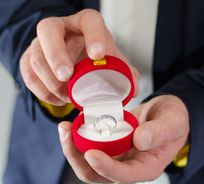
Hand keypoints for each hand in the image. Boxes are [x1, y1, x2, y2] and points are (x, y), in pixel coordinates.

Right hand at [19, 9, 138, 105]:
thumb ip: (126, 75)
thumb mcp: (114, 65)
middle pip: (48, 30)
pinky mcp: (30, 59)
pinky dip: (42, 91)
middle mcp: (61, 28)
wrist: (76, 65)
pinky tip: (57, 99)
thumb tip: (132, 90)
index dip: (93, 36)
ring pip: (36, 56)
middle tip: (67, 77)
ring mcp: (41, 43)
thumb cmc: (96, 62)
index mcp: (86, 25)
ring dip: (51, 81)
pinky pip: (28, 74)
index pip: (89, 22)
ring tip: (67, 96)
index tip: (98, 55)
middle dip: (56, 55)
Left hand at [58, 95, 188, 183]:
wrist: (167, 116)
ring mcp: (117, 160)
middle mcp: (128, 169)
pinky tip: (72, 125)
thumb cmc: (174, 120)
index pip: (123, 176)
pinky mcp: (109, 150)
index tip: (90, 153)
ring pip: (88, 165)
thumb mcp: (173, 121)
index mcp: (147, 168)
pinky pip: (89, 150)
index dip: (106, 168)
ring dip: (73, 150)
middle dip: (78, 158)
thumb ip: (160, 131)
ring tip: (64, 127)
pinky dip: (78, 140)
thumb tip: (139, 140)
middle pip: (97, 175)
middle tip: (66, 132)